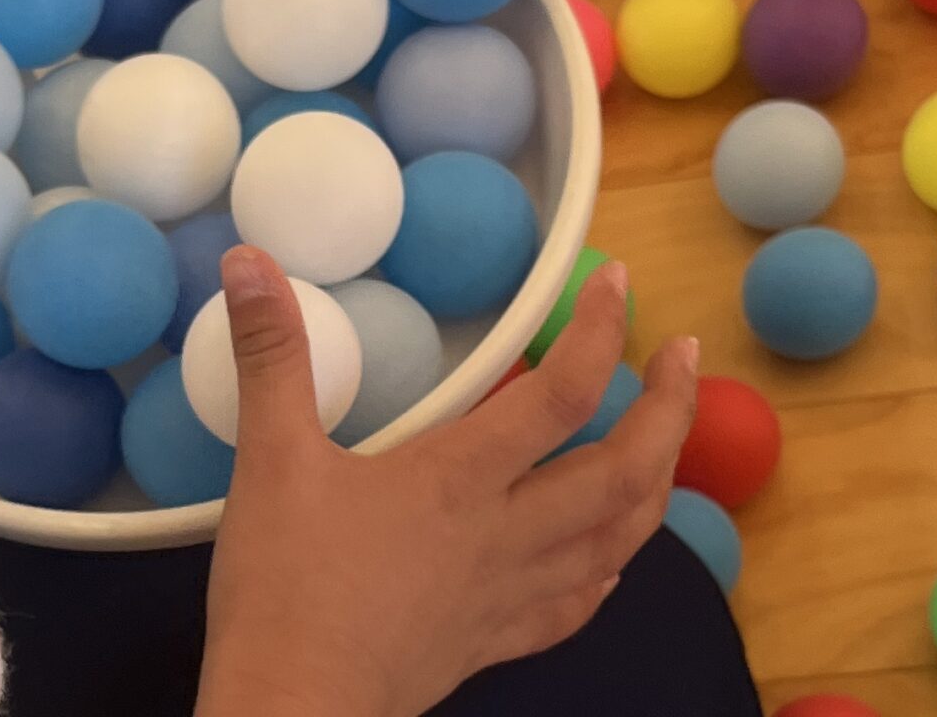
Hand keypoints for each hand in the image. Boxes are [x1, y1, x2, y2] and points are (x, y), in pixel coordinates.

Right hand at [196, 249, 697, 716]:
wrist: (295, 709)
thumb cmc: (287, 587)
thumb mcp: (272, 459)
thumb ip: (271, 357)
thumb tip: (250, 265)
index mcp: (461, 479)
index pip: (561, 394)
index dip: (602, 331)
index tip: (618, 282)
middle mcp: (506, 533)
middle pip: (623, 470)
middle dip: (670, 410)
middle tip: (686, 356)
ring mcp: (508, 595)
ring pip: (617, 539)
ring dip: (658, 482)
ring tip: (666, 440)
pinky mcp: (493, 642)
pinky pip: (574, 607)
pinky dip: (606, 570)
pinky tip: (611, 560)